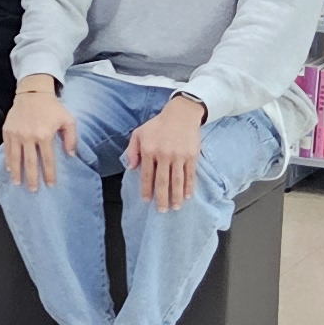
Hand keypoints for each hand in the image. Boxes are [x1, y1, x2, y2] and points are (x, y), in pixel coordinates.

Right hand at [1, 79, 77, 189]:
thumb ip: (71, 139)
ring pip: (15, 158)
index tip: (50, 184)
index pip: (47, 160)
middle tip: (33, 190)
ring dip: (17, 172)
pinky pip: (7, 149)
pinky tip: (10, 168)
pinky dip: (8, 160)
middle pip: (30, 162)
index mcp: (44, 135)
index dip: (49, 174)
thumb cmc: (52, 107)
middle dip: (32, 178)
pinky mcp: (7, 131)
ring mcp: (16, 134)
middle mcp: (29, 136)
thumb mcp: (68, 120)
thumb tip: (71, 155)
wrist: (33, 93)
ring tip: (18, 183)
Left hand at [127, 95, 207, 213]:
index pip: (146, 175)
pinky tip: (187, 196)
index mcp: (149, 150)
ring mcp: (179, 156)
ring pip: (177, 181)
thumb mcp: (139, 133)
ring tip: (175, 207)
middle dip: (162, 198)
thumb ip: (132, 151)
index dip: (146, 189)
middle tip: (162, 210)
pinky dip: (189, 187)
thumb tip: (131, 168)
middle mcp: (164, 155)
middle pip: (162, 181)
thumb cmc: (157, 124)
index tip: (146, 200)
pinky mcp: (192, 156)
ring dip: (176, 196)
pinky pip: (190, 175)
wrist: (181, 114)